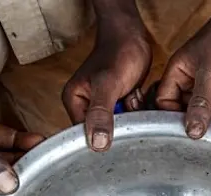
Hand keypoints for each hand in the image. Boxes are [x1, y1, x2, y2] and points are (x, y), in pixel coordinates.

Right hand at [62, 12, 151, 150]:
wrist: (133, 35)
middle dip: (120, 123)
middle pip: (103, 132)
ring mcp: (102, 105)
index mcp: (74, 102)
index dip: (101, 137)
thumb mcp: (108, 85)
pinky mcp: (117, 103)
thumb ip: (100, 114)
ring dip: (131, 115)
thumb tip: (97, 145)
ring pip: (119, 126)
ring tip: (131, 94)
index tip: (119, 127)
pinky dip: (136, 110)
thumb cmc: (118, 53)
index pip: (84, 135)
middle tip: (127, 101)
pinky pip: (128, 118)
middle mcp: (85, 106)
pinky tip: (136, 94)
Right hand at [156, 0, 210, 137]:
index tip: (180, 136)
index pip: (165, 102)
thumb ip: (201, 103)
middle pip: (189, 111)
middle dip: (198, 127)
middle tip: (204, 145)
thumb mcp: (210, 71)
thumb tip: (193, 131)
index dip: (170, 119)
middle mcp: (192, 79)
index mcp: (178, 72)